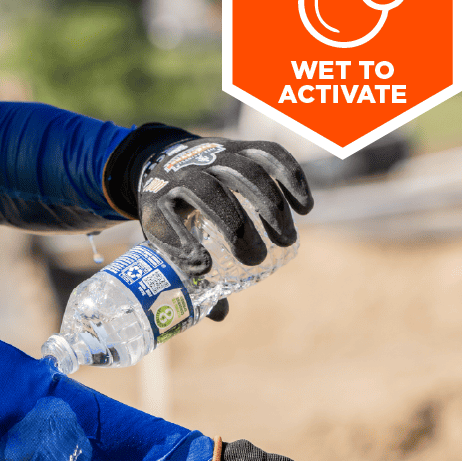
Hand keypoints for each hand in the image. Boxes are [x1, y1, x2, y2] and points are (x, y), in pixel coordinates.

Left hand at [104, 125, 314, 277]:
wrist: (165, 161)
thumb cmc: (169, 212)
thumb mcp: (164, 240)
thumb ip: (189, 275)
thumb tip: (220, 315)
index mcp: (156, 198)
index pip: (162, 218)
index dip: (180, 244)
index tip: (203, 268)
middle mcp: (183, 172)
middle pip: (209, 194)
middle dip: (236, 228)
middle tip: (256, 259)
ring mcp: (213, 154)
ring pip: (245, 172)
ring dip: (270, 206)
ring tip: (286, 240)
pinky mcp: (240, 146)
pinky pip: (270, 155)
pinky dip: (292, 179)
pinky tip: (306, 208)